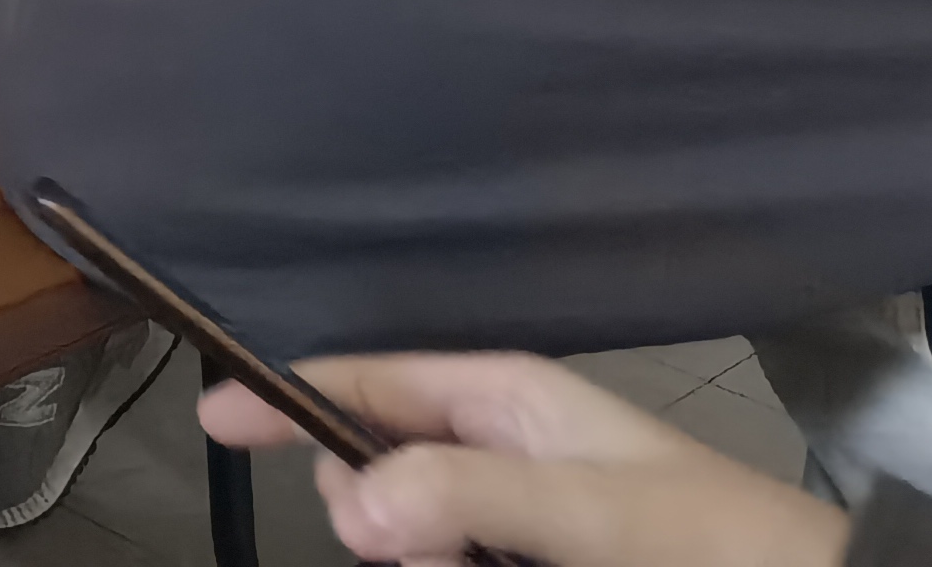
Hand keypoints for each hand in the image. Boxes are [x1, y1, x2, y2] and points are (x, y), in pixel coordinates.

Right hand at [202, 352, 849, 566]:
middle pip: (373, 467)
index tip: (212, 424)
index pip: (367, 382)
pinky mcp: (531, 556)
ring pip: (409, 527)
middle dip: (371, 510)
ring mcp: (518, 511)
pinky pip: (450, 555)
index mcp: (508, 399)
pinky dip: (444, 563)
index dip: (287, 395)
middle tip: (426, 557)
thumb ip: (469, 497)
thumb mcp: (596, 515)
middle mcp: (502, 445)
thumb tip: (342, 500)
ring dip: (416, 552)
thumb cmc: (719, 541)